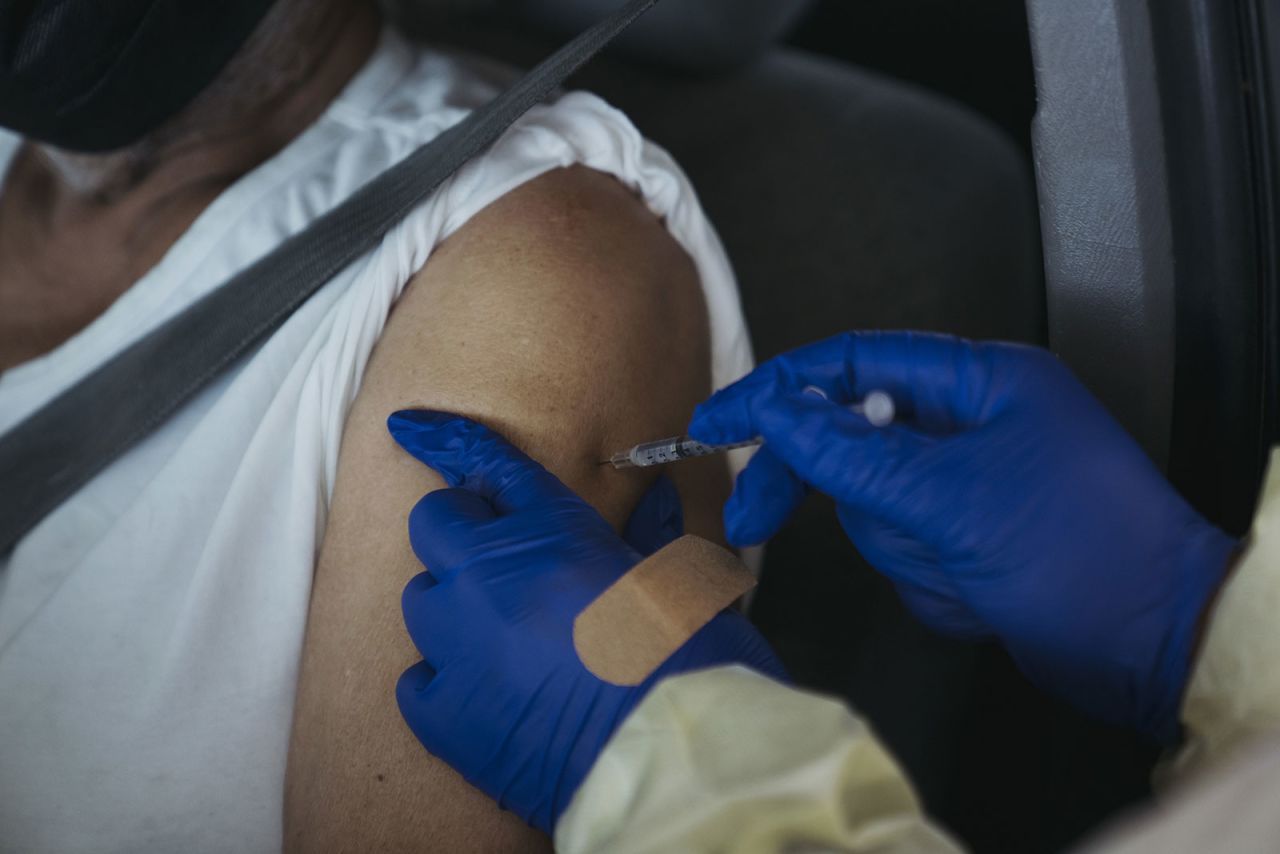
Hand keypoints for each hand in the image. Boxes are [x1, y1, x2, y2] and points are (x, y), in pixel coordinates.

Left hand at [386, 410, 784, 832]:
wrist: (670, 754)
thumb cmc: (690, 661)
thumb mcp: (681, 578)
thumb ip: (651, 533)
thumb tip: (652, 500)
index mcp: (553, 531)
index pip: (487, 465)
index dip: (446, 439)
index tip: (410, 427)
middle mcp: (491, 575)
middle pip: (433, 523)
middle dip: (461, 533)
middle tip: (501, 565)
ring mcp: (460, 644)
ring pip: (421, 598)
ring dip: (454, 609)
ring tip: (503, 640)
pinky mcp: (446, 712)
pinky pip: (415, 679)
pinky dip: (441, 680)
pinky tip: (483, 691)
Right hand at [689, 331, 1236, 740]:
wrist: (1154, 648)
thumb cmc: (1076, 553)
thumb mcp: (947, 497)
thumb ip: (849, 453)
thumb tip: (776, 410)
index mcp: (980, 382)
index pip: (853, 365)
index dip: (777, 390)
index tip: (717, 422)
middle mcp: (972, 424)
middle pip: (855, 442)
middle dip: (835, 490)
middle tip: (755, 520)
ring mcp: (970, 486)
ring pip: (877, 508)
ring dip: (906, 549)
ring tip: (962, 569)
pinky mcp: (972, 540)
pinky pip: (909, 552)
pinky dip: (932, 581)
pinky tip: (980, 595)